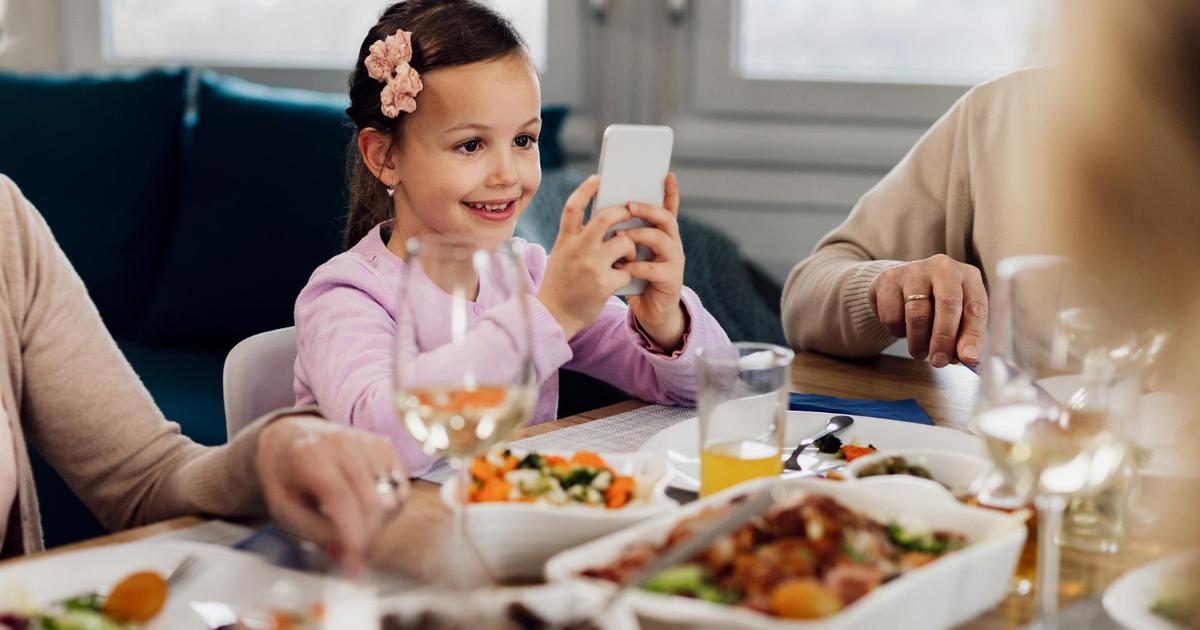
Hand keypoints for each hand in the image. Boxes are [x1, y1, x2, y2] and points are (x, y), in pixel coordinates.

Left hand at [255, 415, 407, 574]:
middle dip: (367, 537)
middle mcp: (342, 442)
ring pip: (391, 497)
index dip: (352, 537)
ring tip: (355, 525)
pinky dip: (390, 508)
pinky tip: (369, 510)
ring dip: (378, 523)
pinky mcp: (383, 444)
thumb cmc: (284, 475)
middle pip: (372, 501)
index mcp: (309, 455)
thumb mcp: (282, 508)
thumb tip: (345, 549)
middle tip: (354, 553)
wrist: (288, 437)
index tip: (353, 567)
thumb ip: (313, 530)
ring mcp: (366, 441)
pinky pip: (401, 487)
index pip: (341, 499)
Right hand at [538, 174, 638, 338]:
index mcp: (565, 240)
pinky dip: (629, 274)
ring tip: (627, 257)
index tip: (599, 178)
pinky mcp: (603, 284)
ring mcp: (590, 266)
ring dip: (630, 248)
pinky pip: (628, 270)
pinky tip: (622, 279)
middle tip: (630, 213)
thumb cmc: (562, 283)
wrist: (554, 315)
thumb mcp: (562, 255)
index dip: (586, 190)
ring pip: (624, 242)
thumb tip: (604, 220)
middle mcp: (577, 249)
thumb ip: (577, 238)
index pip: (574, 207)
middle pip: (605, 218)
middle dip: (623, 212)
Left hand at [623, 173, 686, 351]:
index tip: (667, 174)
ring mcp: (674, 262)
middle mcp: (671, 244)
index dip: (670, 192)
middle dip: (648, 209)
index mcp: (661, 234)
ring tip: (621, 236)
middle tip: (629, 206)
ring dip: (640, 235)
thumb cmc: (634, 279)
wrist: (650, 313)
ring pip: (662, 240)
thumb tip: (602, 211)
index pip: (668, 208)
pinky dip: (636, 266)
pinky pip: (654, 269)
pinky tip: (622, 267)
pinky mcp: (671, 281)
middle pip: (666, 218)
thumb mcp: (629, 253)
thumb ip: (623, 235)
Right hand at [867, 254, 986, 366]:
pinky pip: (892, 315)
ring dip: (918, 341)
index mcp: (968, 277)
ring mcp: (914, 270)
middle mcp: (943, 267)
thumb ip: (963, 336)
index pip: (975, 307)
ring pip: (917, 313)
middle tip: (939, 362)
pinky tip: (902, 329)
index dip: (972, 335)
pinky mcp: (889, 278)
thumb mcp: (956, 317)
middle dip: (943, 339)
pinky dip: (896, 331)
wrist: (902, 287)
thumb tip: (967, 359)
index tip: (968, 358)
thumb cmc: (936, 306)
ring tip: (919, 352)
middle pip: (947, 304)